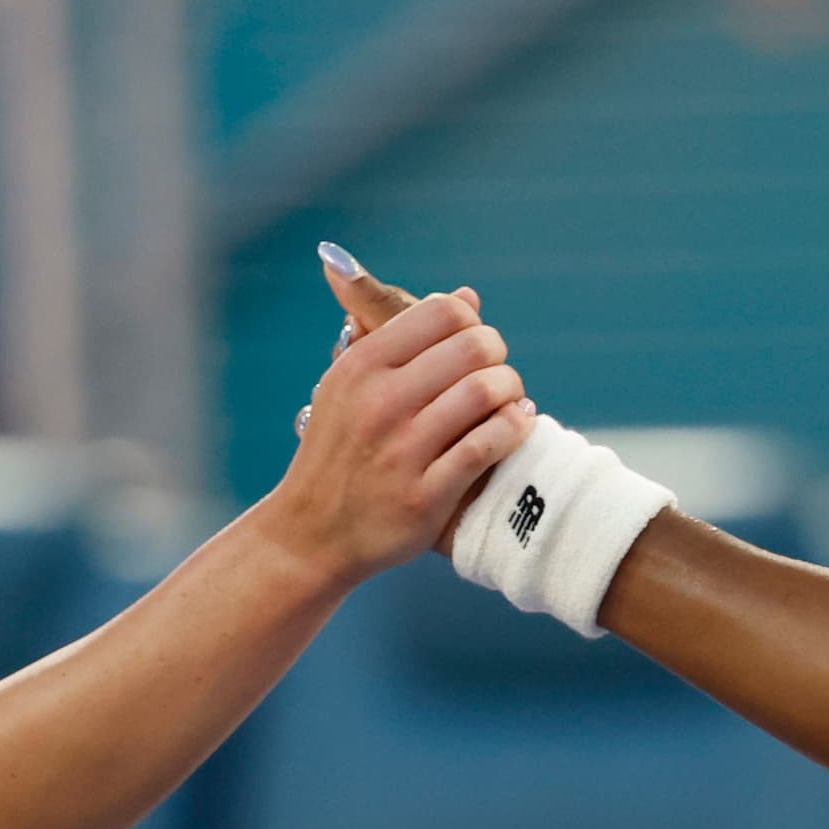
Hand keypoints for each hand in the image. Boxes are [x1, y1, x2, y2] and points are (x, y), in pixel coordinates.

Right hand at [263, 279, 532, 586]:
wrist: (310, 533)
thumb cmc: (338, 451)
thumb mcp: (346, 384)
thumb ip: (402, 337)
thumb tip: (467, 295)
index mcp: (360, 366)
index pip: (442, 312)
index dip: (471, 322)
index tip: (473, 345)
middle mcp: (379, 403)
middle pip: (472, 347)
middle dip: (497, 355)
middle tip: (497, 374)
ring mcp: (402, 450)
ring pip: (484, 392)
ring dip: (511, 391)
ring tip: (511, 400)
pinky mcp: (425, 495)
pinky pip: (487, 445)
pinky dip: (514, 428)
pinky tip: (517, 425)